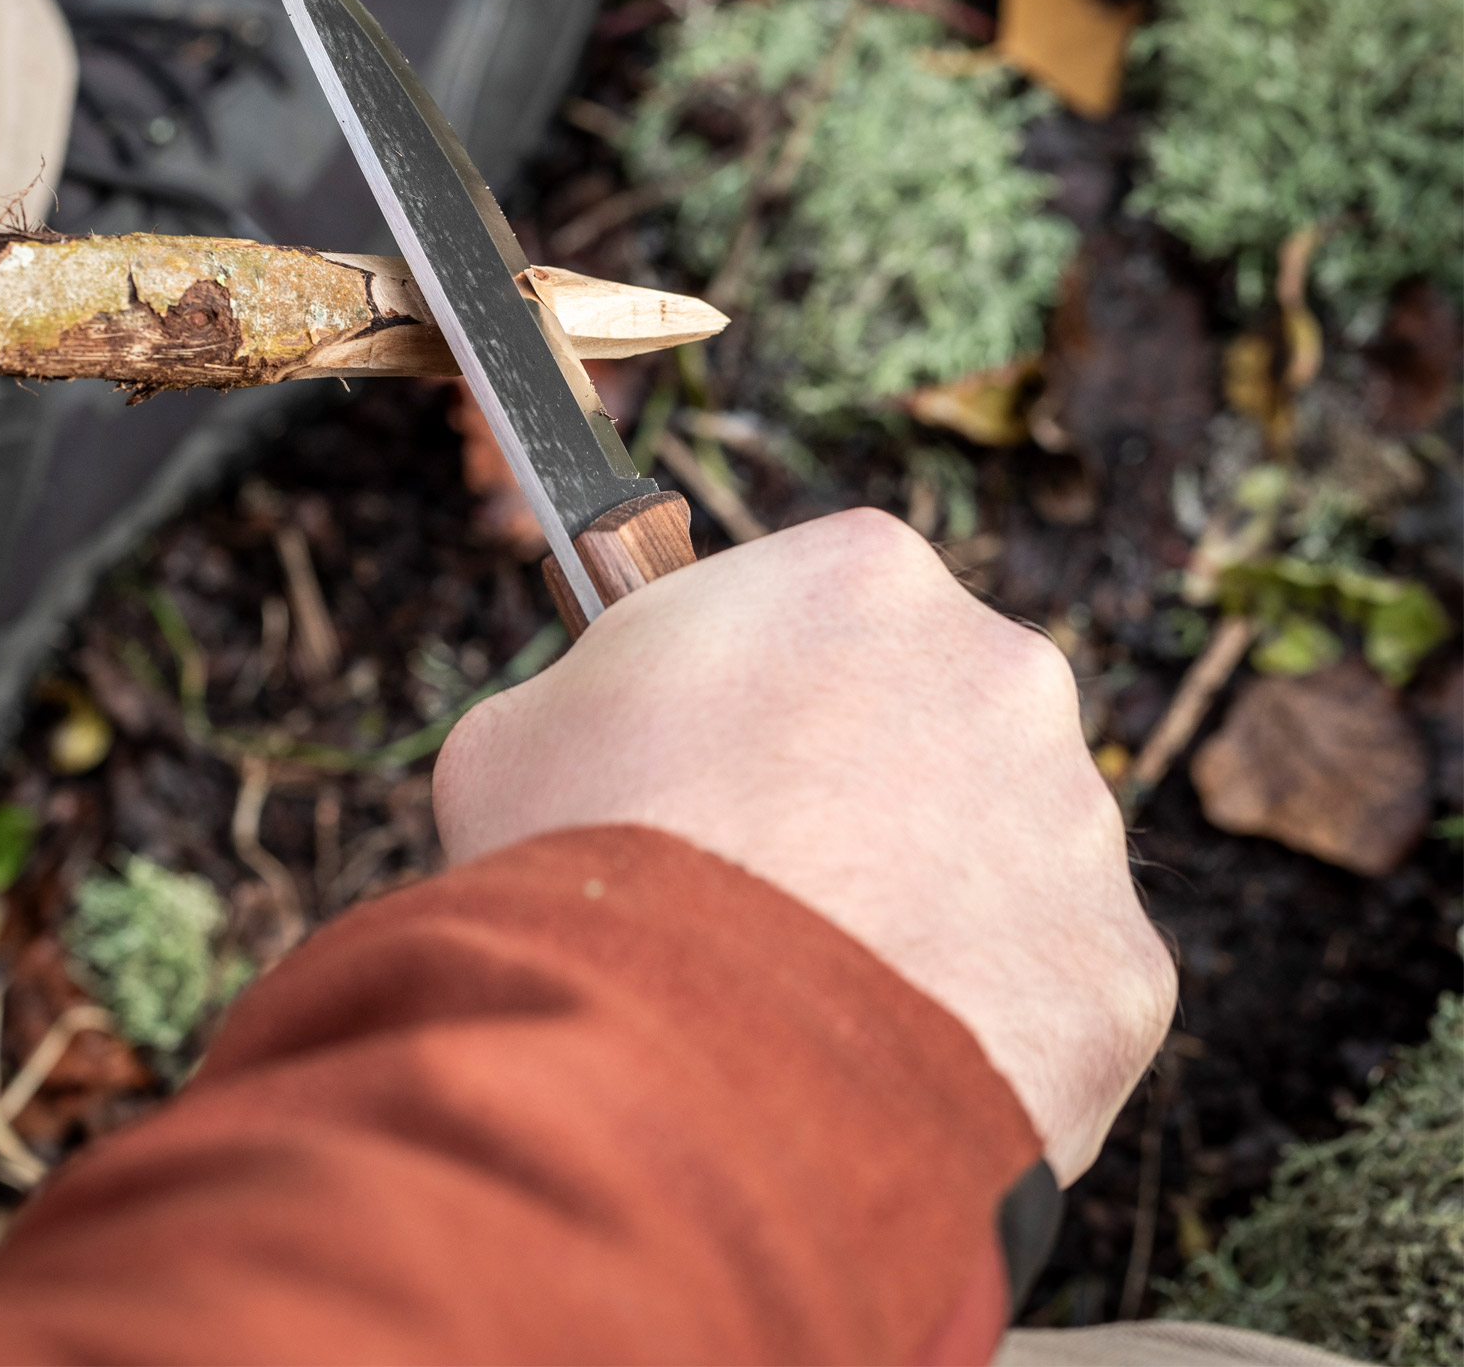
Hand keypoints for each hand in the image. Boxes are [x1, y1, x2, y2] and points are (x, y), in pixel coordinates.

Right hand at [435, 509, 1174, 1180]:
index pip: (826, 610)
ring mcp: (1077, 826)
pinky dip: (970, 1030)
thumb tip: (618, 734)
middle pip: (935, 723)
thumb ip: (603, 701)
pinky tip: (868, 1064)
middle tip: (757, 884)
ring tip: (803, 997)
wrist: (672, 1061)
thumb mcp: (519, 733)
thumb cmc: (577, 866)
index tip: (716, 759)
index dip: (760, 694)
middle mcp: (1003, 670)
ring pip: (1001, 861)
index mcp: (861, 574)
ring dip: (922, 911)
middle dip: (862, 795)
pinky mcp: (1119, 972)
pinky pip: (1043, 995)